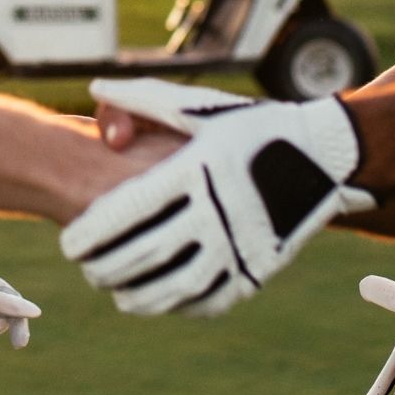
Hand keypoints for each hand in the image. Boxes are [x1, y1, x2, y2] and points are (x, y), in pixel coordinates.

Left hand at [59, 79, 373, 315]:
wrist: (327, 155)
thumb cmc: (254, 126)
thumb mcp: (201, 108)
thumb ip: (144, 101)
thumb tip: (93, 90)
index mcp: (199, 170)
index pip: (131, 212)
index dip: (93, 233)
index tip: (67, 243)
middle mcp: (219, 212)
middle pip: (146, 253)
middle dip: (105, 266)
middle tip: (83, 267)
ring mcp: (242, 245)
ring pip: (176, 286)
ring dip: (137, 294)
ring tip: (113, 290)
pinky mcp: (260, 269)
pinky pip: (211, 298)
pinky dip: (179, 304)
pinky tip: (158, 300)